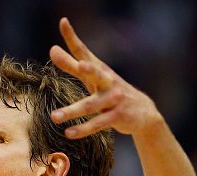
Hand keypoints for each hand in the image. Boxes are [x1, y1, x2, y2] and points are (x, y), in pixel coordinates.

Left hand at [49, 17, 161, 138]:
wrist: (144, 113)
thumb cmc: (111, 92)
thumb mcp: (93, 79)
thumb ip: (72, 65)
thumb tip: (52, 49)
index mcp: (99, 70)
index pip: (83, 51)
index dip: (72, 37)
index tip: (63, 21)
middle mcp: (107, 81)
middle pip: (94, 73)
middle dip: (86, 68)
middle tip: (80, 65)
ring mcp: (114, 98)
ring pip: (91, 105)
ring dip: (73, 111)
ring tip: (54, 117)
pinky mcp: (118, 116)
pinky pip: (98, 124)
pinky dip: (83, 129)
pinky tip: (69, 133)